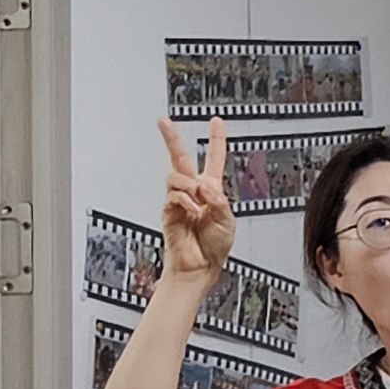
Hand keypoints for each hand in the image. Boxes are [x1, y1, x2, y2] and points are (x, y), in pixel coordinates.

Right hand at [156, 117, 235, 278]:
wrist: (199, 267)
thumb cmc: (214, 247)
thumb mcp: (227, 220)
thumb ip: (219, 201)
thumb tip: (204, 188)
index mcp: (211, 190)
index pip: (214, 159)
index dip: (216, 140)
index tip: (216, 121)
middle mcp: (193, 192)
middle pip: (180, 158)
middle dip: (170, 138)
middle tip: (162, 121)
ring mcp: (178, 200)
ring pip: (176, 176)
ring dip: (191, 187)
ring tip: (199, 204)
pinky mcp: (167, 211)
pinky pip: (173, 195)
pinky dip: (186, 201)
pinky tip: (192, 213)